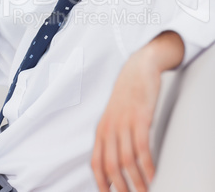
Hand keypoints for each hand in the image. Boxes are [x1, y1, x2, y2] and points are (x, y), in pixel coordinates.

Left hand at [91, 31, 183, 191]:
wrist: (137, 69)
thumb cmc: (126, 94)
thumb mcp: (112, 115)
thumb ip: (111, 135)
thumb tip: (113, 159)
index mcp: (101, 129)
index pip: (96, 163)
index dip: (101, 183)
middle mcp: (110, 127)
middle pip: (111, 166)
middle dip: (122, 188)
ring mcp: (125, 122)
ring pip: (127, 160)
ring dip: (137, 182)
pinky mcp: (141, 117)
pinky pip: (142, 148)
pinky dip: (147, 166)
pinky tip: (153, 175)